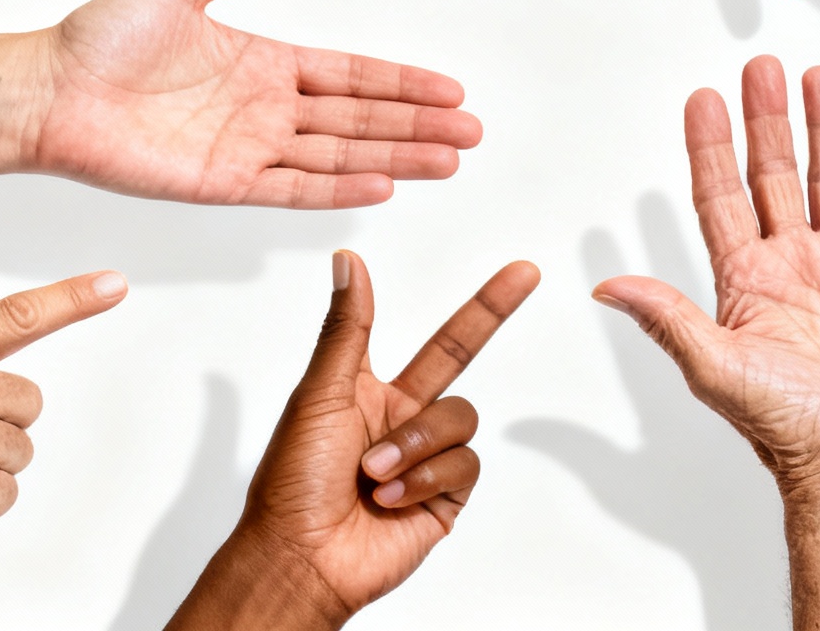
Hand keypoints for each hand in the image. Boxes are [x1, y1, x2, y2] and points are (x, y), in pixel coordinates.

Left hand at [26, 0, 481, 208]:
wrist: (46, 90)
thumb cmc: (98, 36)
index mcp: (262, 61)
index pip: (350, 74)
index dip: (401, 83)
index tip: (449, 89)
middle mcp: (265, 108)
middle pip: (360, 119)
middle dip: (417, 125)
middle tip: (470, 133)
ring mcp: (248, 147)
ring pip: (340, 155)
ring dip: (396, 156)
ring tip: (448, 160)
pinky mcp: (222, 182)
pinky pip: (292, 185)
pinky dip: (338, 187)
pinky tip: (384, 183)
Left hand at [170, 252, 536, 627]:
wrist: (302, 556)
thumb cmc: (294, 480)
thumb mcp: (320, 393)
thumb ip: (348, 328)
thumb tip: (349, 262)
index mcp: (374, 392)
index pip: (429, 338)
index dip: (463, 303)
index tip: (504, 269)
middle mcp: (406, 421)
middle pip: (462, 362)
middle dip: (492, 315)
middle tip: (525, 275)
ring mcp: (429, 459)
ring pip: (461, 417)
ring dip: (415, 443)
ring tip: (373, 472)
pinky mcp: (446, 498)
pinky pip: (464, 464)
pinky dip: (424, 477)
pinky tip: (391, 497)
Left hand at [593, 56, 819, 481]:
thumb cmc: (785, 427)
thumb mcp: (712, 367)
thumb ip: (668, 317)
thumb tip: (605, 285)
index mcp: (744, 280)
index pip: (720, 197)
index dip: (710, 148)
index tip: (703, 98)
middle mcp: (790, 264)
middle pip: (774, 175)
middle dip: (767, 120)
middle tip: (761, 66)